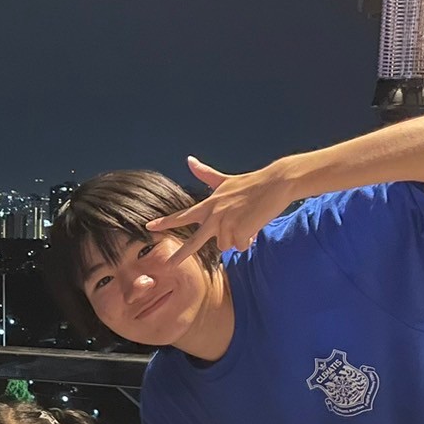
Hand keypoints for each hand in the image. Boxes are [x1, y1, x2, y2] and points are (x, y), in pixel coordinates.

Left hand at [146, 156, 299, 263]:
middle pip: (194, 242)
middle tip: (168, 264)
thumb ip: (206, 175)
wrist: (275, 183)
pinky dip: (248, 240)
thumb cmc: (251, 183)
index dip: (165, 222)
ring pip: (226, 245)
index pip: (182, 216)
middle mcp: (214, 215)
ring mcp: (226, 224)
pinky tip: (254, 225)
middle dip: (180, 255)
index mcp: (208, 205)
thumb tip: (189, 159)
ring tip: (247, 220)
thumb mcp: (225, 180)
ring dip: (237, 238)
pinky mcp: (239, 231)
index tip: (149, 227)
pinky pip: (241, 246)